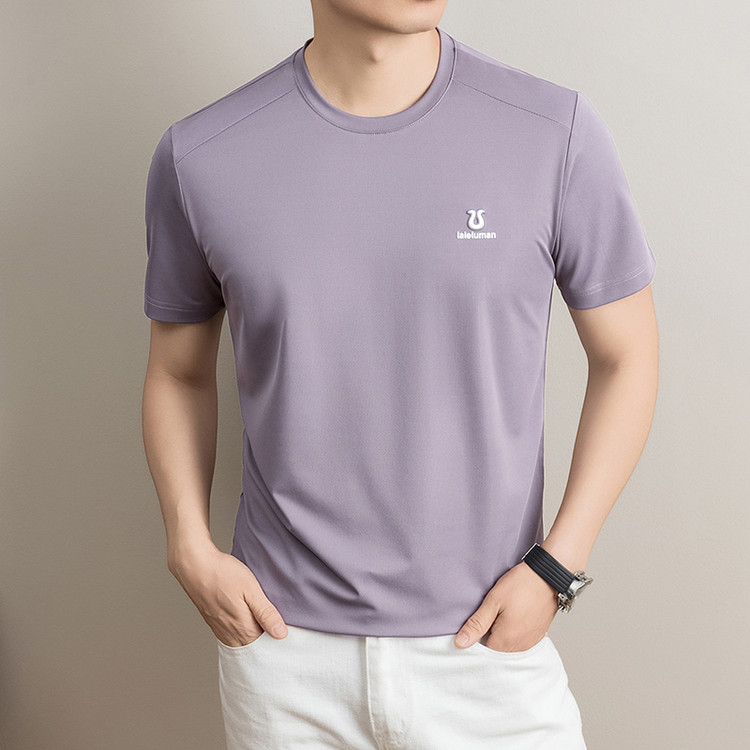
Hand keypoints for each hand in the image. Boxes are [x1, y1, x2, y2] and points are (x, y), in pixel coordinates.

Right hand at [168, 540, 287, 646]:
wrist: (194, 565)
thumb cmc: (223, 573)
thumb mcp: (251, 589)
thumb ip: (265, 613)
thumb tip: (281, 634)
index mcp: (242, 627)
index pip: (265, 645)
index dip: (276, 639)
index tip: (287, 633)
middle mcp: (229, 633)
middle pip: (252, 646)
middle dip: (265, 641)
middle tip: (278, 628)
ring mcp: (219, 628)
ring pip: (241, 642)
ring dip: (253, 638)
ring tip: (264, 626)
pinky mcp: (213, 621)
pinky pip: (230, 635)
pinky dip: (240, 633)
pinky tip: (246, 622)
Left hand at [454, 561, 558, 650]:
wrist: (548, 576)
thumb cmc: (521, 585)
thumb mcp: (493, 601)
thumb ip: (477, 624)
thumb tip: (460, 643)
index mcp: (506, 641)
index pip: (482, 649)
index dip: (477, 633)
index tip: (479, 617)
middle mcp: (520, 647)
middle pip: (496, 647)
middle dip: (490, 632)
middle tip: (493, 610)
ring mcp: (531, 642)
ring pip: (508, 643)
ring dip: (503, 630)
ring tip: (505, 610)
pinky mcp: (538, 635)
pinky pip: (520, 638)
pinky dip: (514, 629)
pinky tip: (514, 613)